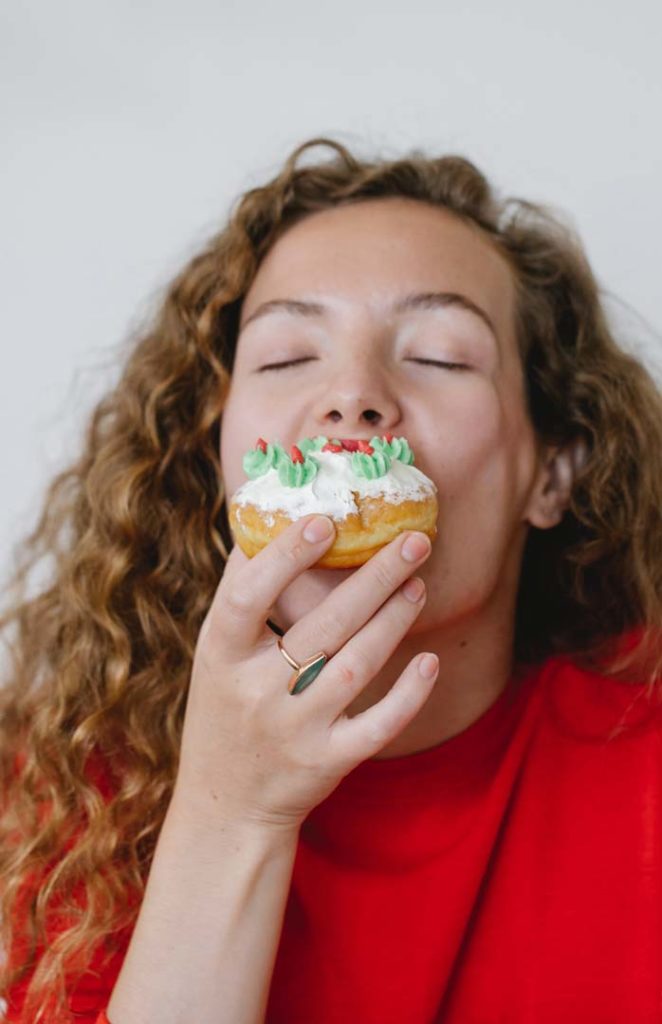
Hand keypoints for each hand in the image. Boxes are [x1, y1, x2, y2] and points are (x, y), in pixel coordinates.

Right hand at [173, 514, 437, 834]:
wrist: (225, 806)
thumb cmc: (225, 708)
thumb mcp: (216, 654)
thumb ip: (242, 593)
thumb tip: (273, 518)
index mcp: (221, 655)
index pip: (248, 597)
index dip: (285, 558)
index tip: (326, 522)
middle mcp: (256, 692)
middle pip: (323, 626)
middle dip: (374, 578)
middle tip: (414, 539)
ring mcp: (294, 730)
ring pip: (357, 666)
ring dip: (394, 620)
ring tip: (418, 583)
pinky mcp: (327, 761)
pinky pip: (378, 725)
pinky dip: (408, 695)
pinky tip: (430, 662)